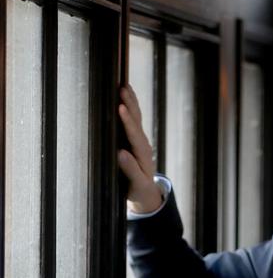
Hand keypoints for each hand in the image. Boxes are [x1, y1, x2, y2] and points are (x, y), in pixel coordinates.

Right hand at [117, 85, 161, 212]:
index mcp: (143, 154)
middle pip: (137, 121)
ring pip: (137, 118)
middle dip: (130, 105)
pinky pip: (134, 120)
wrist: (146, 192)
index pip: (134, 135)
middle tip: (122, 89)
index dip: (127, 121)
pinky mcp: (136, 139)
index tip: (120, 108)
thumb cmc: (139, 188)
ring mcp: (140, 140)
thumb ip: (131, 169)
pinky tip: (125, 96)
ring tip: (124, 86)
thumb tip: (120, 154)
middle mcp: (143, 144)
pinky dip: (130, 107)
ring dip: (131, 102)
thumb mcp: (136, 183)